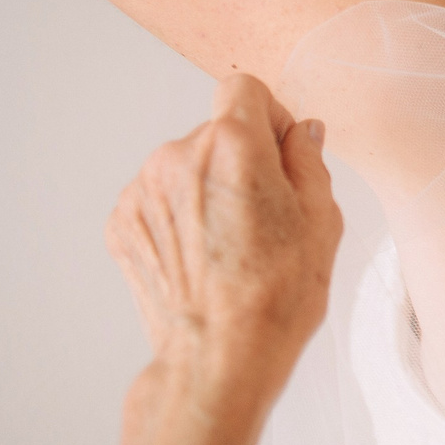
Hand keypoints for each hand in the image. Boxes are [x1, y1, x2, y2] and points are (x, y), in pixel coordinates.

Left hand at [105, 75, 342, 419]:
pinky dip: (180, 217)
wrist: (219, 356)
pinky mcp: (122, 223)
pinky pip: (159, 199)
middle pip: (216, 132)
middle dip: (241, 160)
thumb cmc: (277, 296)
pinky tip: (203, 257)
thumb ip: (308, 161)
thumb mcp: (322, 220)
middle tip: (264, 216)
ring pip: (186, 167)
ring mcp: (141, 191)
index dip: (270, 117)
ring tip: (231, 244)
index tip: (281, 155)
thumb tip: (300, 133)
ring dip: (208, 189)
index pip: (244, 88)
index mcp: (232, 146)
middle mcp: (176, 156)